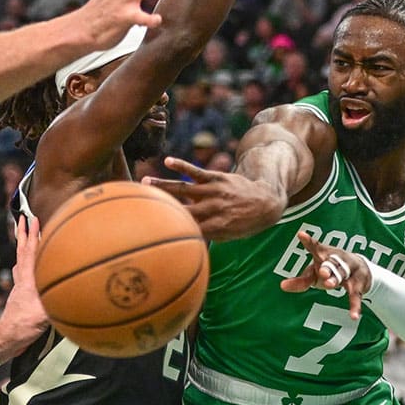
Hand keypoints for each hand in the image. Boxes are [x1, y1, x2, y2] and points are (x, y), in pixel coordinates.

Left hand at [0, 216, 48, 358]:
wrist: (6, 341)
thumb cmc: (22, 328)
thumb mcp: (43, 315)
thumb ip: (57, 302)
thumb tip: (73, 292)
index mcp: (28, 281)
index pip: (29, 252)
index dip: (31, 234)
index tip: (32, 217)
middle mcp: (22, 281)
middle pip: (22, 252)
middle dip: (23, 234)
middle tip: (22, 218)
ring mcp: (20, 289)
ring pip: (21, 262)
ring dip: (24, 248)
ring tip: (27, 239)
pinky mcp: (21, 298)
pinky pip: (23, 275)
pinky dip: (26, 265)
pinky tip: (30, 269)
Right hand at [143, 157, 282, 240]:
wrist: (265, 202)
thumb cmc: (243, 224)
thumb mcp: (227, 237)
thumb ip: (206, 237)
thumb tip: (184, 243)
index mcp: (215, 227)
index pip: (188, 229)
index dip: (170, 229)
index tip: (150, 230)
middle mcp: (212, 209)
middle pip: (181, 209)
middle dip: (160, 208)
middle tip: (138, 206)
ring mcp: (214, 192)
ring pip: (184, 188)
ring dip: (163, 185)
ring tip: (144, 182)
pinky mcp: (216, 178)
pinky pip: (197, 171)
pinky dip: (182, 165)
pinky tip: (168, 161)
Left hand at [279, 231, 371, 319]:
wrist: (362, 270)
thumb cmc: (331, 269)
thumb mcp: (314, 274)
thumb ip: (300, 281)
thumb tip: (282, 286)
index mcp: (325, 254)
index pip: (316, 247)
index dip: (309, 241)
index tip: (301, 235)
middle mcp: (339, 260)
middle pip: (332, 262)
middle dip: (327, 266)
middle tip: (321, 271)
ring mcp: (350, 272)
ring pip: (343, 275)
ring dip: (336, 279)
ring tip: (329, 285)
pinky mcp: (358, 286)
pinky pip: (356, 296)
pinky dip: (355, 306)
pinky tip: (353, 316)